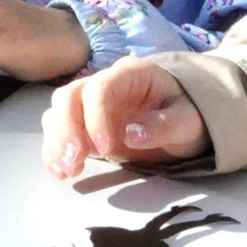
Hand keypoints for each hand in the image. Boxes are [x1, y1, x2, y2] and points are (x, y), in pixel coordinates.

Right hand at [41, 55, 208, 177]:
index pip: (101, 88)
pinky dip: (56, 150)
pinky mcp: (86, 125)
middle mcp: (105, 83)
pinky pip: (61, 131)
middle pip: (70, 96)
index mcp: (131, 74)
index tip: (106, 149)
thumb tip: (132, 134)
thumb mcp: (188, 121)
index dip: (97, 117)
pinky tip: (64, 172)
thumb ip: (164, 125)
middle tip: (73, 160)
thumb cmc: (190, 114)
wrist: (186, 119)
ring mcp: (92, 104)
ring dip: (57, 141)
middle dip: (66, 129)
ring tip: (65, 171)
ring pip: (60, 112)